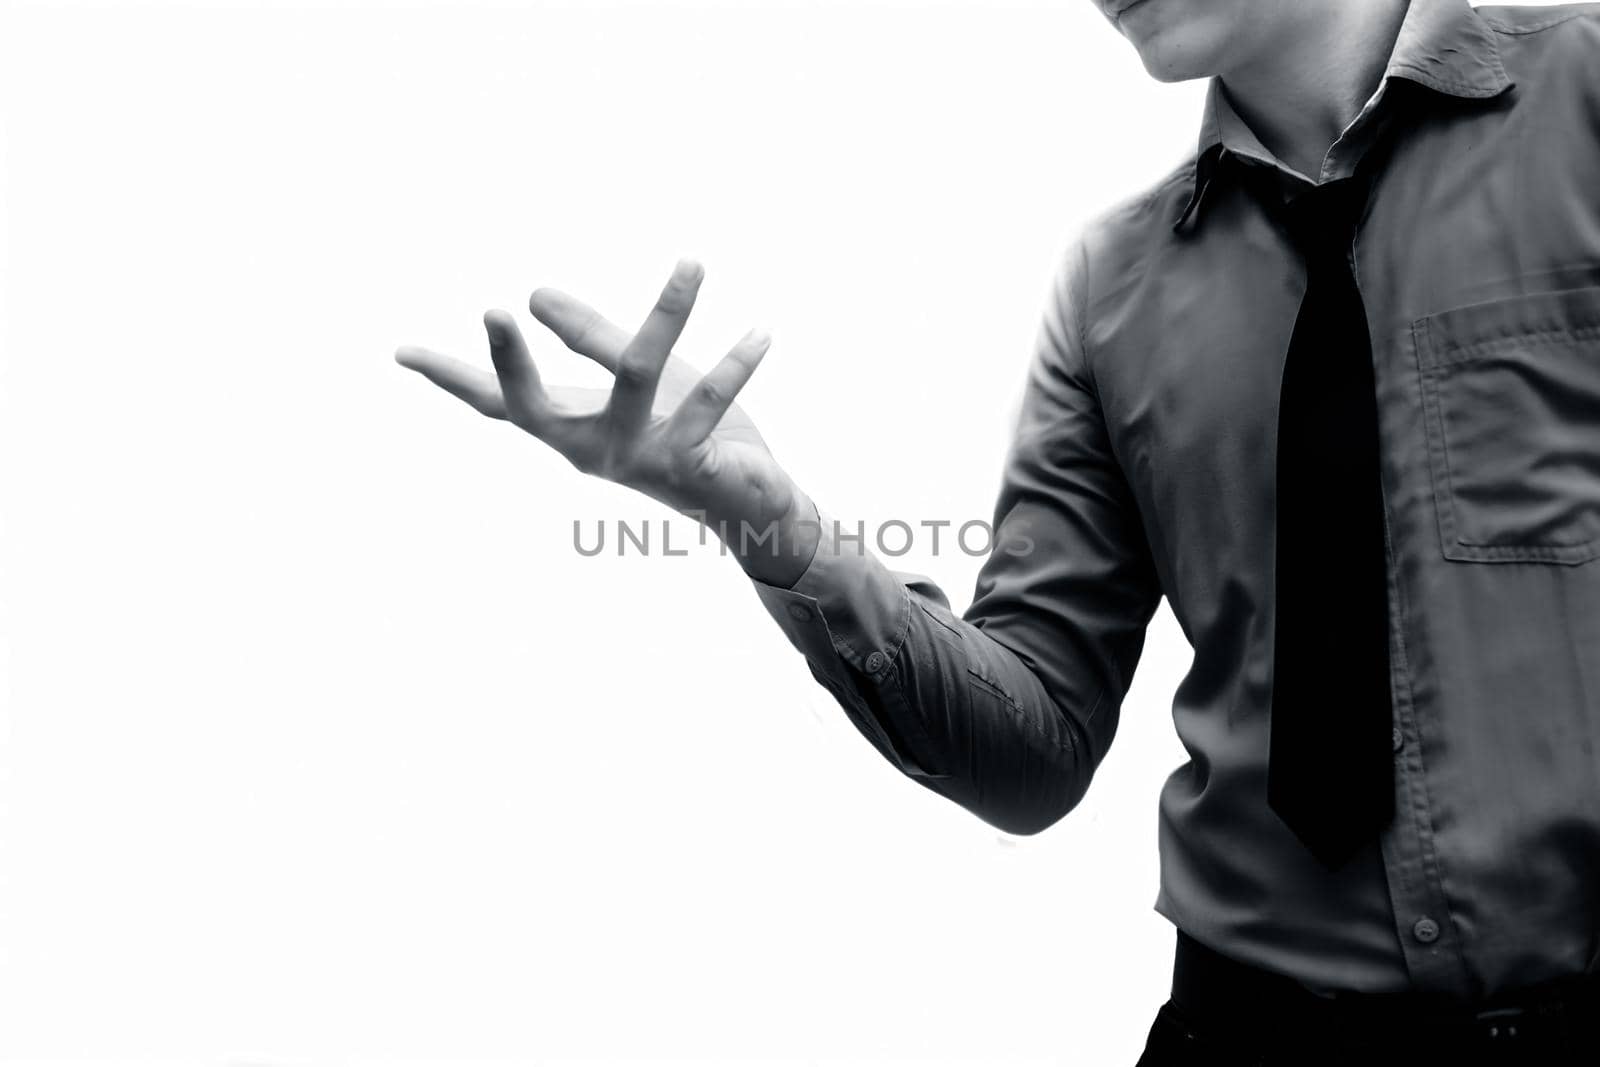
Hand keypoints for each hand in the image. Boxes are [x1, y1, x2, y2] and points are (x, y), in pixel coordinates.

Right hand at [395, 259, 819, 585]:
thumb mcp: (636, 379)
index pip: (498, 403)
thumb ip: (591, 337)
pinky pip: (710, 403)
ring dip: (668, 312)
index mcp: (571, 428)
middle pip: (536, 407)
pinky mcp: (690, 468)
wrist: (752, 507)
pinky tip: (760, 333)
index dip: (450, 378)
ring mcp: (638, 462)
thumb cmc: (687, 435)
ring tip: (692, 262)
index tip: (399, 351)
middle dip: (514, 361)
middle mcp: (592, 450)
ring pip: (638, 374)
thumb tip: (533, 293)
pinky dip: (738, 364)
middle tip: (496, 307)